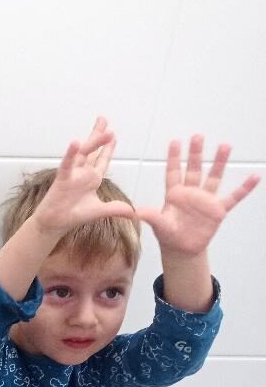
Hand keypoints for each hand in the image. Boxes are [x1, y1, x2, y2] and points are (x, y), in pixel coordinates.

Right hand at [29, 117, 134, 234]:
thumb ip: (116, 208)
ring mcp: (73, 174)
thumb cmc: (72, 215)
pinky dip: (71, 154)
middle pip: (93, 150)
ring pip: (84, 153)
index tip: (113, 135)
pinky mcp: (63, 179)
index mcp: (92, 179)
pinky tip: (75, 143)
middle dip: (99, 135)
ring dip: (93, 140)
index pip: (102, 160)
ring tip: (103, 127)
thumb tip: (133, 212)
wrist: (55, 224)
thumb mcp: (100, 211)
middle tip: (104, 119)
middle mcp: (83, 173)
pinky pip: (67, 164)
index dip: (108, 148)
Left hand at [135, 136, 259, 257]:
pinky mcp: (218, 210)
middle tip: (198, 136)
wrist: (182, 249)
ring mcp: (205, 200)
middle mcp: (191, 193)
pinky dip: (244, 188)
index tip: (175, 141)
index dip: (174, 158)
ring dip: (219, 163)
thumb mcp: (157, 224)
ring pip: (214, 177)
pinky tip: (254, 177)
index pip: (174, 172)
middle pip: (194, 169)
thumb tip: (132, 211)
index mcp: (174, 194)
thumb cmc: (168, 235)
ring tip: (225, 146)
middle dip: (196, 153)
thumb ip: (148, 215)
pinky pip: (233, 197)